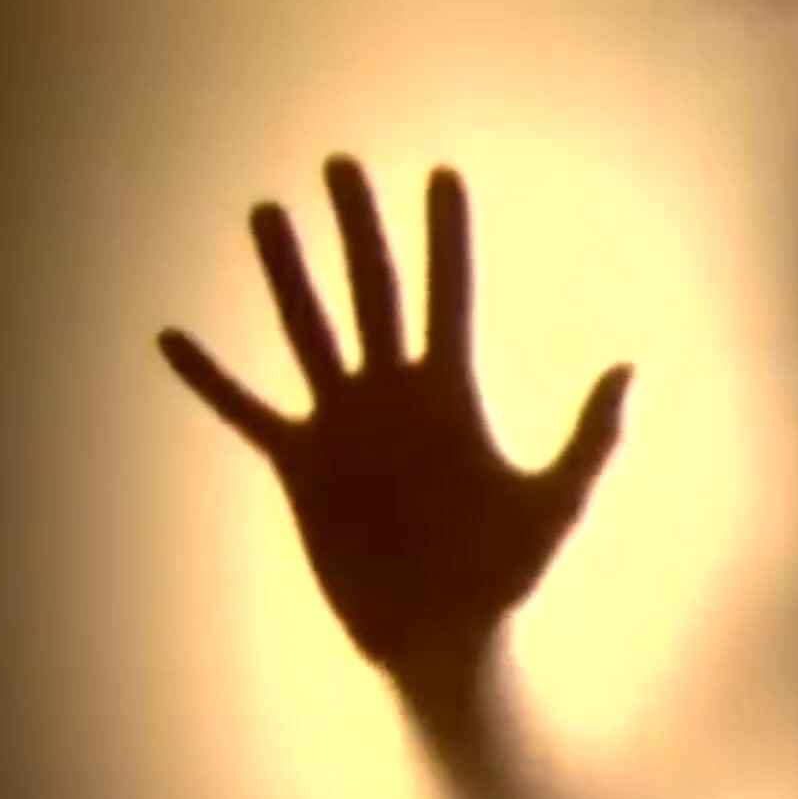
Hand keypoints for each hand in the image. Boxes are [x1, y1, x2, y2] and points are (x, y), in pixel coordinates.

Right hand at [160, 156, 631, 676]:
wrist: (442, 635)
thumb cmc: (504, 573)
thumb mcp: (554, 503)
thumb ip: (588, 437)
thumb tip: (626, 367)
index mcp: (452, 394)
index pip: (449, 296)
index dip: (447, 239)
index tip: (442, 175)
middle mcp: (394, 395)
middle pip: (373, 292)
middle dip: (358, 230)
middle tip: (340, 163)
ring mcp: (343, 426)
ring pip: (308, 332)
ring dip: (286, 276)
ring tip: (264, 212)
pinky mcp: (301, 467)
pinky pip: (245, 412)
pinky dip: (211, 380)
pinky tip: (171, 337)